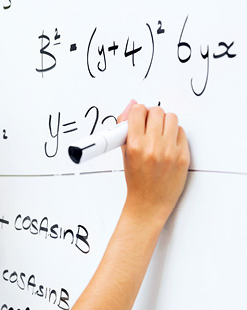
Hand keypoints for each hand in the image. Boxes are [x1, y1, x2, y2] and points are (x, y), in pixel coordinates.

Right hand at [118, 101, 189, 222]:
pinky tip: (168, 143)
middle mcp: (153, 147)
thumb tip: (131, 106)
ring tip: (159, 133)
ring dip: (165, 122)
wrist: (149, 202)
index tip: (138, 116)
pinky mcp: (183, 155)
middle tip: (149, 125)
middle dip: (152, 116)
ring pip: (171, 118)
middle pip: (157, 111)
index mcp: (135, 146)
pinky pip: (181, 132)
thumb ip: (125, 129)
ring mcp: (170, 151)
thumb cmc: (136, 181)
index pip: (138, 112)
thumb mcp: (125, 154)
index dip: (137, 111)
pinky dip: (175, 134)